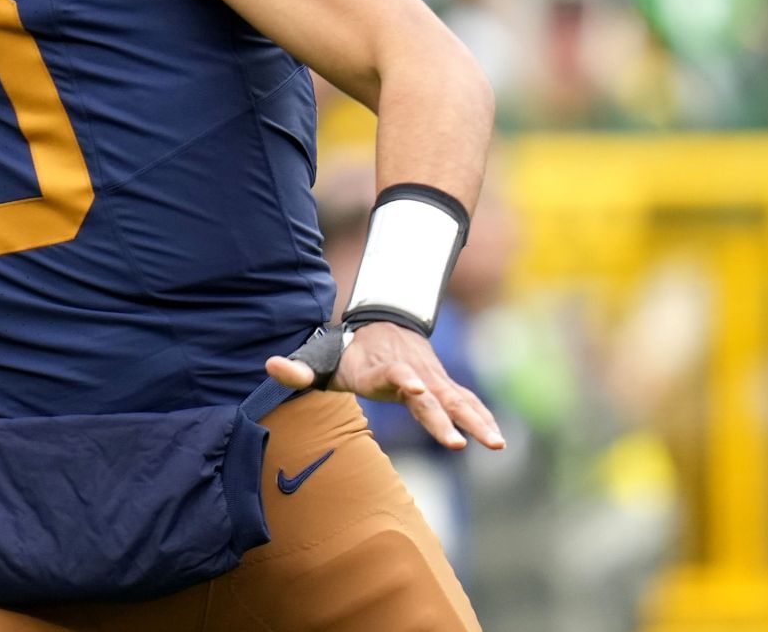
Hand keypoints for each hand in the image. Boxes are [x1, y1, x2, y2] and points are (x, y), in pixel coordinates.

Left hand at [265, 322, 504, 451]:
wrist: (382, 324)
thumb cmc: (347, 353)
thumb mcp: (321, 358)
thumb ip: (298, 368)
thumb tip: (269, 366)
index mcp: (381, 368)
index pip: (394, 374)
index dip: (405, 381)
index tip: (416, 388)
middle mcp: (412, 372)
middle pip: (430, 395)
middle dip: (442, 416)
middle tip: (456, 441)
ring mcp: (432, 379)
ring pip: (457, 399)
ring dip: (475, 420)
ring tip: (495, 443)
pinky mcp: (444, 386)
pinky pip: (467, 401)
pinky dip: (482, 416)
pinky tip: (498, 439)